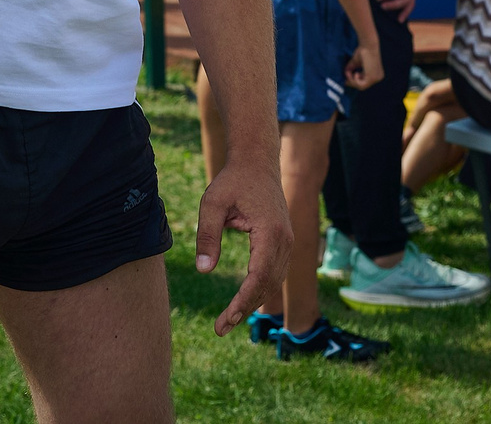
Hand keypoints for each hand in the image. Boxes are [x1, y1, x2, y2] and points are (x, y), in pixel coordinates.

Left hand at [195, 156, 289, 336]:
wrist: (257, 162)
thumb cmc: (233, 181)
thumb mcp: (212, 204)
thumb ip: (207, 236)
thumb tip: (203, 270)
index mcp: (270, 232)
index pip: (259, 276)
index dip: (243, 301)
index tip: (225, 320)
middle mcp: (284, 240)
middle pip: (268, 284)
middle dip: (245, 308)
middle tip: (221, 328)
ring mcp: (287, 242)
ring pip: (274, 282)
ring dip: (253, 302)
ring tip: (228, 320)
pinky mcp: (283, 243)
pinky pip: (275, 273)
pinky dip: (261, 290)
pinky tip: (244, 301)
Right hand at [347, 42, 382, 90]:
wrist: (368, 44)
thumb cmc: (362, 50)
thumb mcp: (355, 63)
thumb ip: (351, 70)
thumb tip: (344, 76)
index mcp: (377, 74)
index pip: (365, 83)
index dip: (355, 81)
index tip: (347, 76)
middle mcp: (379, 77)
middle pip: (363, 86)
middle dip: (352, 82)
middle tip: (346, 75)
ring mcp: (376, 78)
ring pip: (361, 87)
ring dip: (352, 81)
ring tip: (349, 73)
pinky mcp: (372, 77)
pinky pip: (361, 85)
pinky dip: (354, 80)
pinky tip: (355, 73)